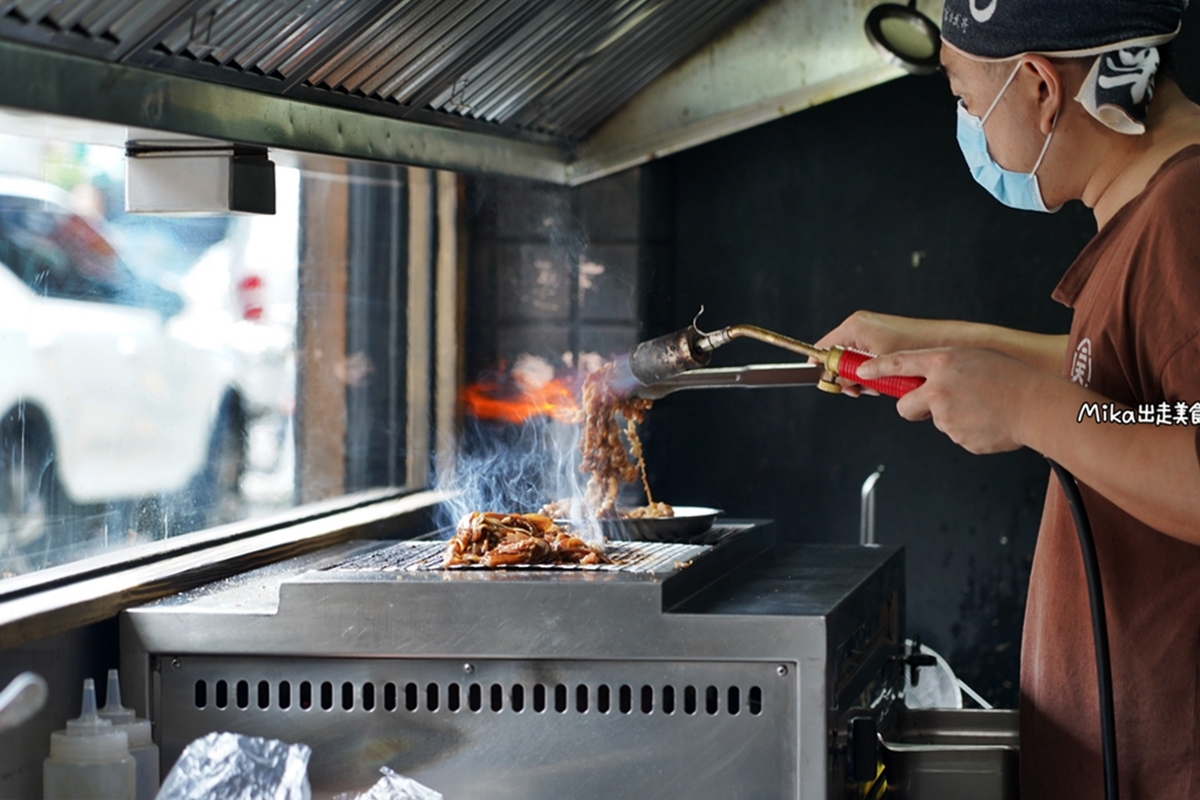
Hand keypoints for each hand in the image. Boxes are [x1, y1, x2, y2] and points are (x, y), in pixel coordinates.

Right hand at [812, 311, 949, 395]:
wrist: (947, 341)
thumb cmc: (917, 347)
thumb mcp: (878, 367)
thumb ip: (852, 374)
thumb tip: (837, 381)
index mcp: (854, 327)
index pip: (823, 347)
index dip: (823, 367)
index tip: (828, 382)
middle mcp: (860, 325)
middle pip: (838, 356)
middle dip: (848, 376)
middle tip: (860, 390)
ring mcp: (872, 330)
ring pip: (853, 359)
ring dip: (863, 377)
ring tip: (879, 385)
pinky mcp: (883, 337)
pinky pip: (867, 357)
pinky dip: (874, 371)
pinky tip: (887, 380)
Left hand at [855, 347, 1040, 453]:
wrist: (1039, 407)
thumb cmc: (1013, 379)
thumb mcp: (975, 357)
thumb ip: (945, 367)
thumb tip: (925, 381)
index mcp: (944, 362)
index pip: (898, 363)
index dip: (876, 368)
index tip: (861, 372)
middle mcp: (939, 388)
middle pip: (904, 406)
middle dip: (912, 408)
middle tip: (932, 405)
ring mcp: (947, 416)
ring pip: (936, 421)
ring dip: (952, 416)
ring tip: (982, 407)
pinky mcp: (958, 438)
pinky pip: (956, 434)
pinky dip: (968, 429)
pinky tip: (988, 420)